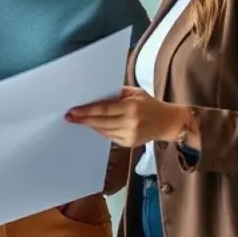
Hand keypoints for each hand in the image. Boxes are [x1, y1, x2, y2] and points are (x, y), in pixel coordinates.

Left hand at [66, 87, 187, 147]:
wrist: (168, 123)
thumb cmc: (150, 104)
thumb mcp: (135, 93)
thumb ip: (116, 93)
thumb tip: (95, 95)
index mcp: (131, 108)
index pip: (103, 110)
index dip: (86, 111)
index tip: (73, 111)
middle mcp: (130, 123)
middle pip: (100, 123)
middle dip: (83, 120)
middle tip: (69, 117)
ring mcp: (130, 135)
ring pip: (103, 131)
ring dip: (90, 126)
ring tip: (78, 120)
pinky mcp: (129, 144)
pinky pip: (109, 137)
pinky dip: (100, 131)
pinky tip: (94, 126)